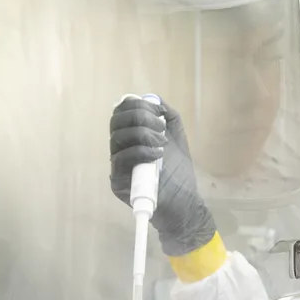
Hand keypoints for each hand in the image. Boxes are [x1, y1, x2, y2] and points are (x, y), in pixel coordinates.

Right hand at [110, 96, 217, 256]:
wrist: (183, 200)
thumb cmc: (178, 170)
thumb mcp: (177, 137)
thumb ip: (168, 116)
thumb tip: (156, 100)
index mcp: (131, 134)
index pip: (122, 111)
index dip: (137, 105)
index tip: (157, 112)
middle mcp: (120, 147)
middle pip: (117, 121)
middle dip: (140, 117)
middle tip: (159, 127)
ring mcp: (117, 164)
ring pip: (118, 137)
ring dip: (142, 134)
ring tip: (161, 143)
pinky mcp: (117, 180)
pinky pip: (122, 158)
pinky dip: (141, 151)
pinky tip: (157, 155)